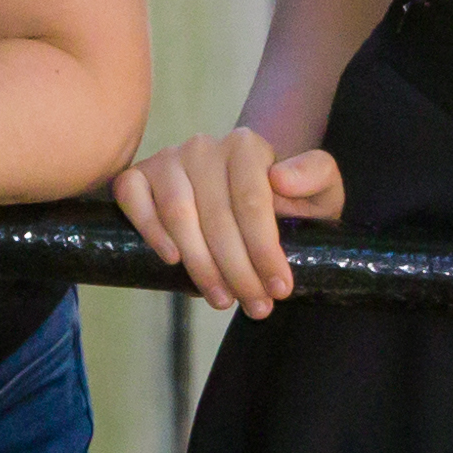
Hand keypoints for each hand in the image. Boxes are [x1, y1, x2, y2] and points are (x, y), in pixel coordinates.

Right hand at [116, 126, 349, 311]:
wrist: (242, 201)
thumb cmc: (285, 201)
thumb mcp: (319, 190)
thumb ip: (316, 175)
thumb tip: (280, 179)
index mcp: (246, 146)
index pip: (253, 202)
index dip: (265, 250)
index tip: (280, 288)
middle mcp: (204, 147)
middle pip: (217, 216)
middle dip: (239, 270)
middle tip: (255, 306)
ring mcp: (167, 160)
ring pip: (179, 215)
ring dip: (200, 265)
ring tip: (222, 300)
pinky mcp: (137, 176)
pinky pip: (134, 200)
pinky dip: (150, 231)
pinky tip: (171, 261)